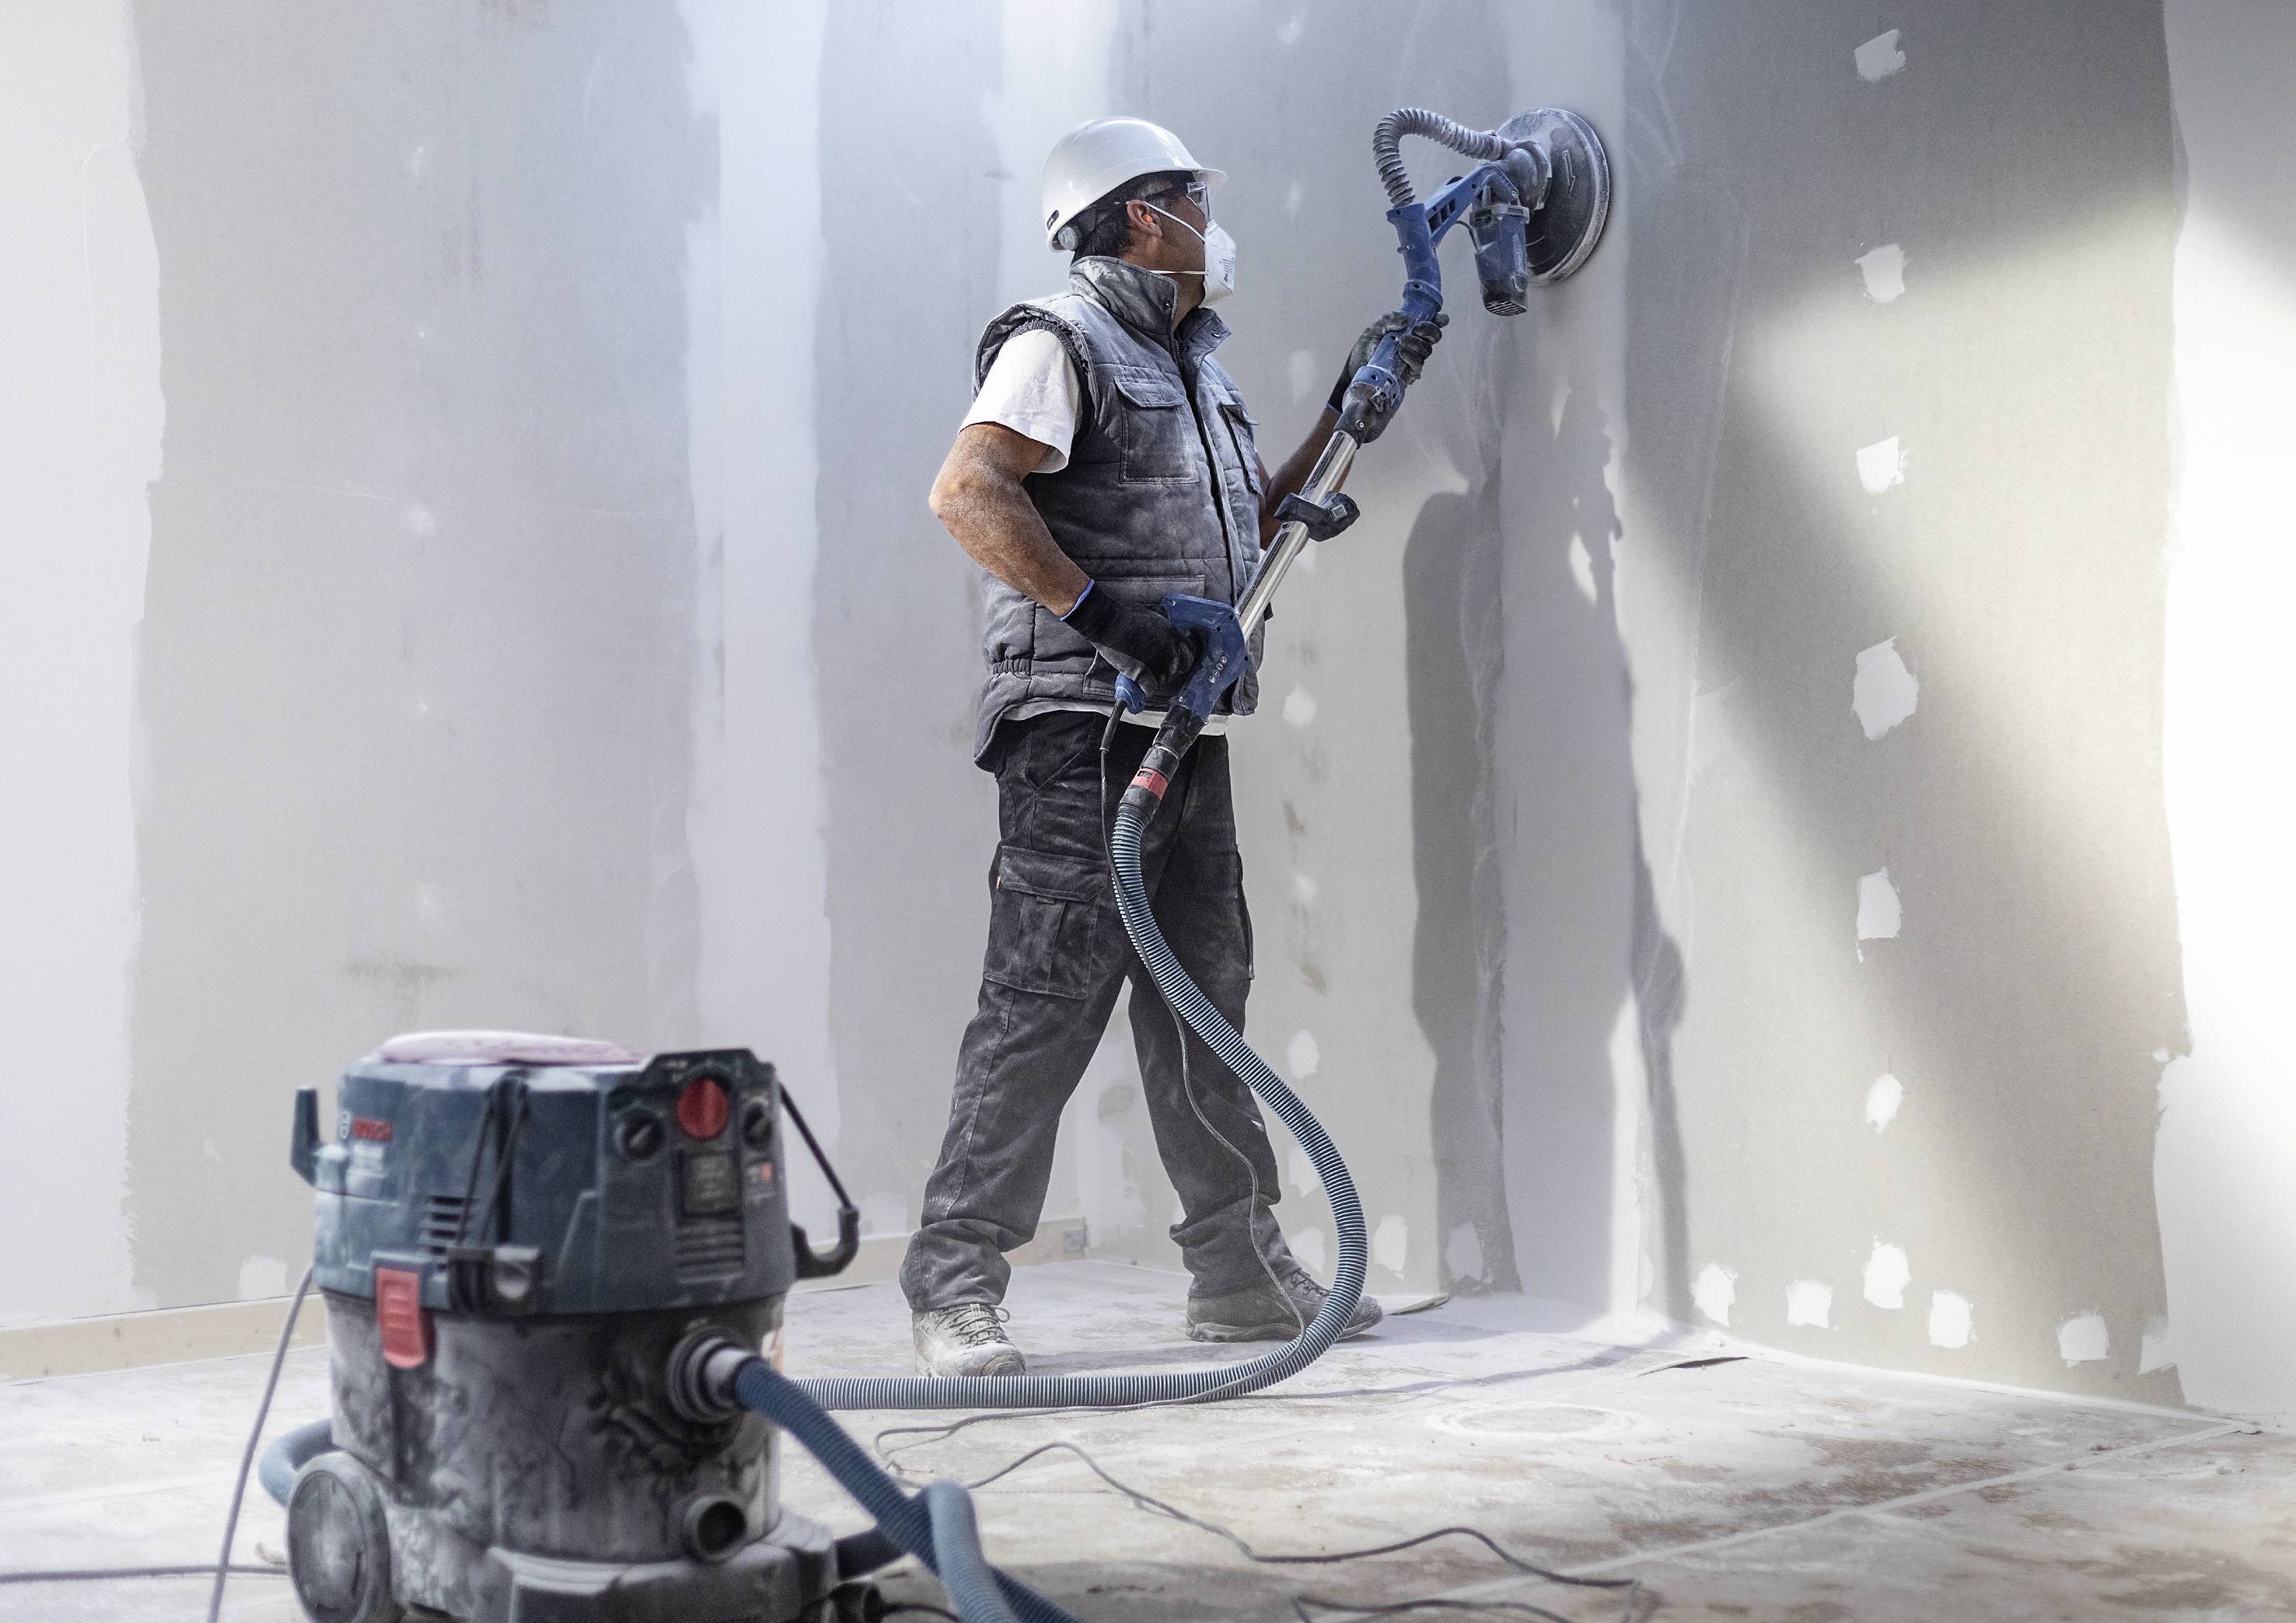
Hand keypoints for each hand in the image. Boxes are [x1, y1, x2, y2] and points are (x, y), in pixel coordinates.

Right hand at [1062, 584, 1200, 694]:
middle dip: (1165, 670)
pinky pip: (1150, 689)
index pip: (1190, 655)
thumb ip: (1163, 632)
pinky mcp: (1143, 674)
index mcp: (1174, 635)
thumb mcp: (1154, 618)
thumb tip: (1164, 639)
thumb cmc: (1126, 615)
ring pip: (1162, 680)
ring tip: (1140, 669)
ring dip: (1153, 678)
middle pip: (1175, 670)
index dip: (1182, 661)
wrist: (1109, 622)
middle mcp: (1170, 651)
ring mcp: (1158, 663)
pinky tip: (1138, 682)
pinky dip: (1144, 689)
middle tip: (1152, 666)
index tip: (1175, 662)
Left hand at [1328, 310, 1448, 411]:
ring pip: (1427, 350)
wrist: (1354, 372)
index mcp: (1408, 331)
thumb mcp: (1373, 329)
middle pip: (1434, 337)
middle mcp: (1414, 345)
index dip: (1438, 319)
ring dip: (1417, 343)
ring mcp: (1412, 360)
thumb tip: (1407, 319)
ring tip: (1401, 342)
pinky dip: (1412, 356)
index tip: (1439, 317)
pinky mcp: (1408, 374)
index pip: (1429, 323)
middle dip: (1430, 330)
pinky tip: (1402, 353)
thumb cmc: (1365, 350)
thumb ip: (1388, 319)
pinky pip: (1418, 365)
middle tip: (1417, 328)